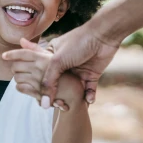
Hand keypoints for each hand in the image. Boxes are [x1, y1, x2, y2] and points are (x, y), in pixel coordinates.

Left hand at [3, 38, 69, 110]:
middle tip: (17, 69)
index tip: (3, 56)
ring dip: (17, 77)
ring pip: (17, 77)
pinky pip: (20, 88)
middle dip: (14, 67)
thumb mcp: (54, 57)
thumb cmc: (69, 71)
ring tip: (21, 77)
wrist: (77, 89)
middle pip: (16, 65)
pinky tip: (23, 86)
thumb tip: (22, 40)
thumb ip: (37, 50)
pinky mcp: (37, 91)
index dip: (12, 54)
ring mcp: (38, 80)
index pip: (23, 53)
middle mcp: (40, 67)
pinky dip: (20, 87)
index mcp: (44, 57)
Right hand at [4, 22, 119, 105]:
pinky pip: (88, 90)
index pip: (40, 75)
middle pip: (57, 86)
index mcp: (51, 57)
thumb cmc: (77, 43)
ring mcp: (77, 71)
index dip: (40, 88)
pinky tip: (88, 100)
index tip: (39, 101)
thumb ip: (48, 81)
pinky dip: (89, 96)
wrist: (103, 36)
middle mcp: (63, 65)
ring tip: (71, 107)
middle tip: (58, 107)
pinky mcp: (91, 75)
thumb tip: (43, 103)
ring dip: (73, 99)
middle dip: (57, 97)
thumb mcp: (57, 61)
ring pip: (72, 90)